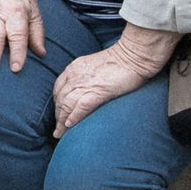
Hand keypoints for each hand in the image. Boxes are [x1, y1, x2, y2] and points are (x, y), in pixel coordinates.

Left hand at [50, 27, 177, 137]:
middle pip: (60, 99)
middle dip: (57, 116)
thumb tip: (82, 90)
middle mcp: (75, 76)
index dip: (57, 104)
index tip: (58, 114)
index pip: (58, 90)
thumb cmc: (118, 61)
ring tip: (60, 133)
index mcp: (73, 69)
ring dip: (62, 121)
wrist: (134, 55)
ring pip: (67, 105)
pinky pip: (81, 107)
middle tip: (57, 129)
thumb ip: (83, 77)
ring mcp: (85, 84)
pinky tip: (69, 126)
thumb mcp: (92, 66)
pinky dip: (74, 117)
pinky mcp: (98, 91)